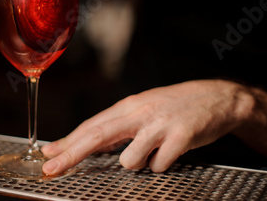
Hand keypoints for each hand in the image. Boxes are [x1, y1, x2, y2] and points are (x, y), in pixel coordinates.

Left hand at [41, 80, 254, 174]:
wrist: (218, 97)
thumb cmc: (176, 106)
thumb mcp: (144, 109)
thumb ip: (119, 126)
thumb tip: (90, 143)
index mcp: (129, 106)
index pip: (92, 125)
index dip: (68, 141)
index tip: (48, 155)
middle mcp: (140, 112)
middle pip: (98, 135)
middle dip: (71, 155)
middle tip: (51, 169)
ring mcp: (159, 124)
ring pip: (130, 159)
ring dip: (138, 162)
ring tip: (154, 150)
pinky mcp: (180, 136)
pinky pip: (159, 165)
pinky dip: (162, 165)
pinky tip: (171, 151)